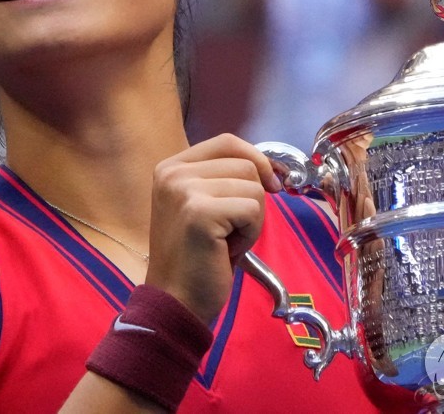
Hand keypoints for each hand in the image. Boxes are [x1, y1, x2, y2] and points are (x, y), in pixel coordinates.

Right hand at [145, 134, 282, 323]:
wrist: (175, 302)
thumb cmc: (196, 258)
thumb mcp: (204, 205)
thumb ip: (225, 179)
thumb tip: (272, 168)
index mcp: (171, 167)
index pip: (228, 142)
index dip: (257, 160)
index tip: (271, 185)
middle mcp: (173, 173)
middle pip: (245, 164)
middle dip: (253, 200)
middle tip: (230, 231)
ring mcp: (184, 191)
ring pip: (253, 187)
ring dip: (253, 220)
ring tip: (226, 241)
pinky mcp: (200, 212)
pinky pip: (253, 209)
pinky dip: (251, 234)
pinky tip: (227, 250)